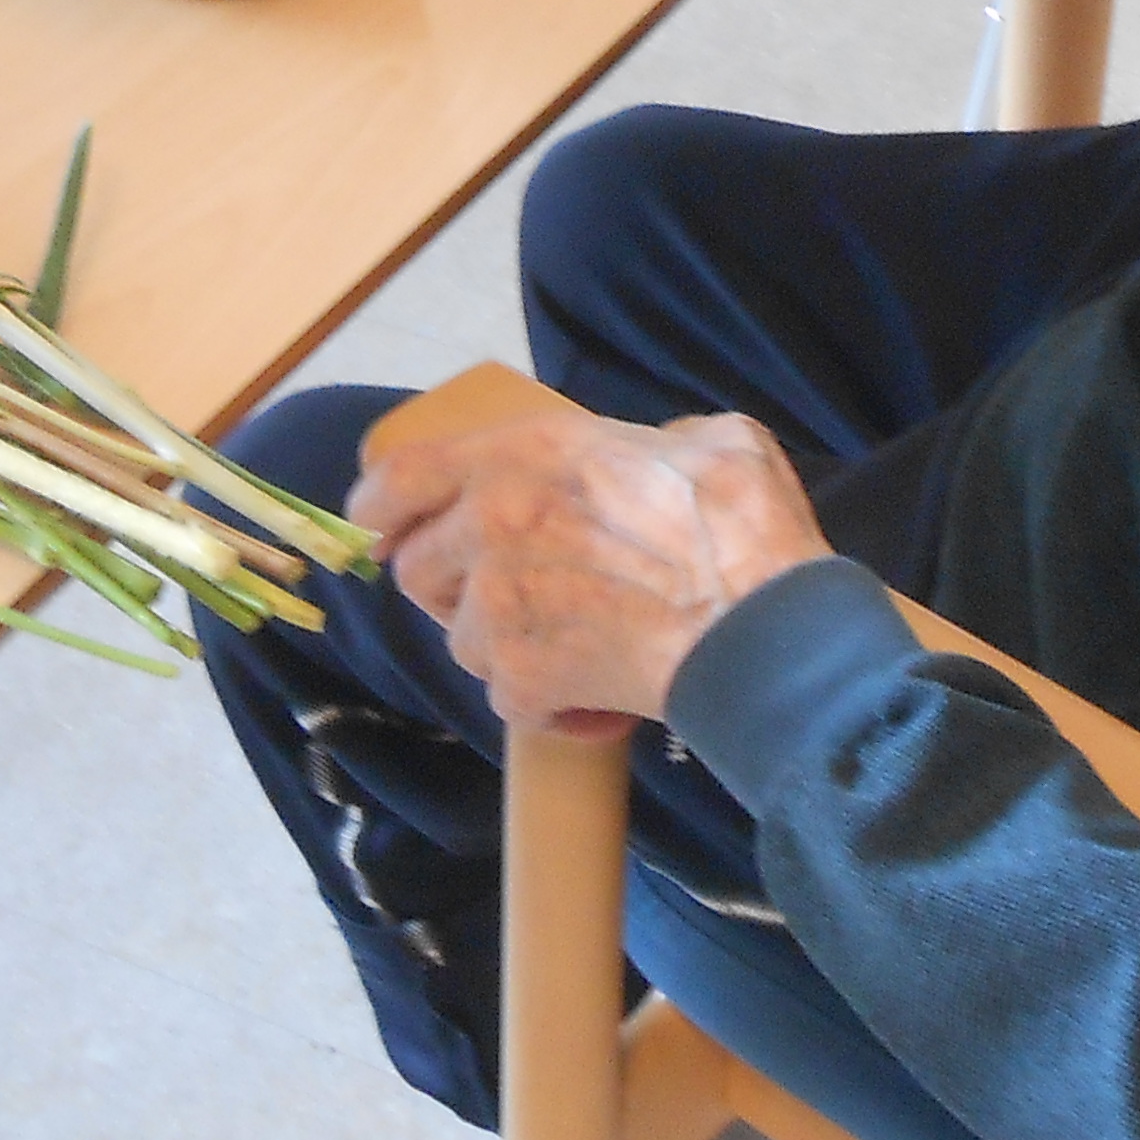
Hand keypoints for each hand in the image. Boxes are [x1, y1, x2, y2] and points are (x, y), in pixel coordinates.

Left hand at [350, 403, 830, 730]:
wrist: (761, 632)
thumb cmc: (743, 529)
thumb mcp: (711, 440)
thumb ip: (655, 439)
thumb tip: (654, 453)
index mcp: (526, 453)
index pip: (402, 476)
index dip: (379, 506)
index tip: (379, 526)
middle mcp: (492, 524)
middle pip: (418, 569)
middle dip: (453, 584)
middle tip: (506, 591)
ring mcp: (498, 606)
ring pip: (462, 638)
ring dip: (503, 645)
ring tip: (565, 641)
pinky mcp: (518, 678)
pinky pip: (507, 695)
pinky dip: (545, 700)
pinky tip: (592, 689)